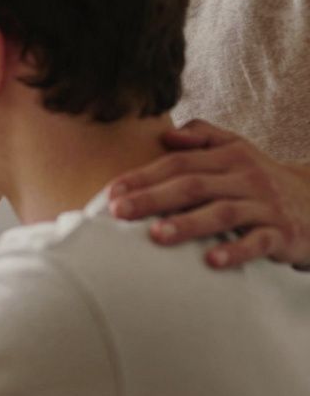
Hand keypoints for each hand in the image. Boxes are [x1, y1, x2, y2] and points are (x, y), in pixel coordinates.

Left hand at [108, 119, 309, 268]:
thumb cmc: (261, 179)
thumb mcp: (237, 150)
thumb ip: (203, 136)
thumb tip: (167, 134)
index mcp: (230, 157)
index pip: (180, 163)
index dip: (144, 176)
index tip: (111, 192)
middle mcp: (247, 177)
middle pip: (193, 185)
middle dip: (153, 198)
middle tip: (118, 212)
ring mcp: (266, 206)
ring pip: (222, 213)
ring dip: (187, 224)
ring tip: (155, 236)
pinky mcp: (283, 234)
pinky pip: (258, 242)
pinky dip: (235, 251)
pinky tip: (210, 262)